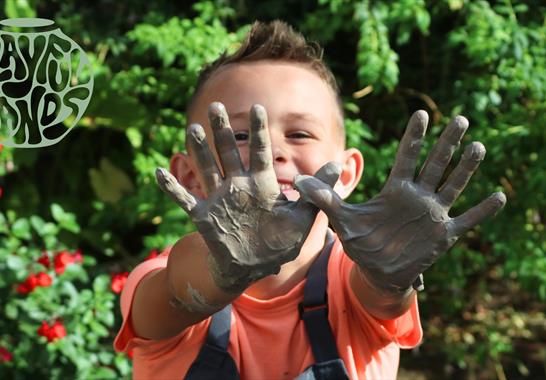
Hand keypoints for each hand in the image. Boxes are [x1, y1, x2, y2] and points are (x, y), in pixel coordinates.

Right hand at [155, 102, 339, 293]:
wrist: (257, 267)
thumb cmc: (281, 242)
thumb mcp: (304, 217)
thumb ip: (318, 191)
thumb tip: (338, 164)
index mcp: (262, 185)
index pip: (260, 152)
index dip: (258, 131)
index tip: (258, 107)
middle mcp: (239, 187)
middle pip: (230, 153)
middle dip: (223, 131)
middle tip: (216, 105)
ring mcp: (220, 200)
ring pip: (208, 169)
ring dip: (199, 151)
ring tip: (192, 128)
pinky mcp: (205, 217)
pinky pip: (185, 200)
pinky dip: (172, 188)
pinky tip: (159, 172)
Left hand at [294, 111, 505, 293]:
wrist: (378, 271)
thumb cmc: (361, 242)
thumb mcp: (342, 219)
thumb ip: (326, 198)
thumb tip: (299, 180)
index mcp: (396, 189)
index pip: (407, 157)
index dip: (414, 137)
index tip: (421, 114)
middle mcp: (418, 196)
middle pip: (435, 165)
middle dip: (447, 144)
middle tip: (460, 119)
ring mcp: (434, 214)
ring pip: (453, 186)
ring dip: (466, 168)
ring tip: (478, 147)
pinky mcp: (444, 235)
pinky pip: (467, 220)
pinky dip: (483, 211)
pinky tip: (500, 197)